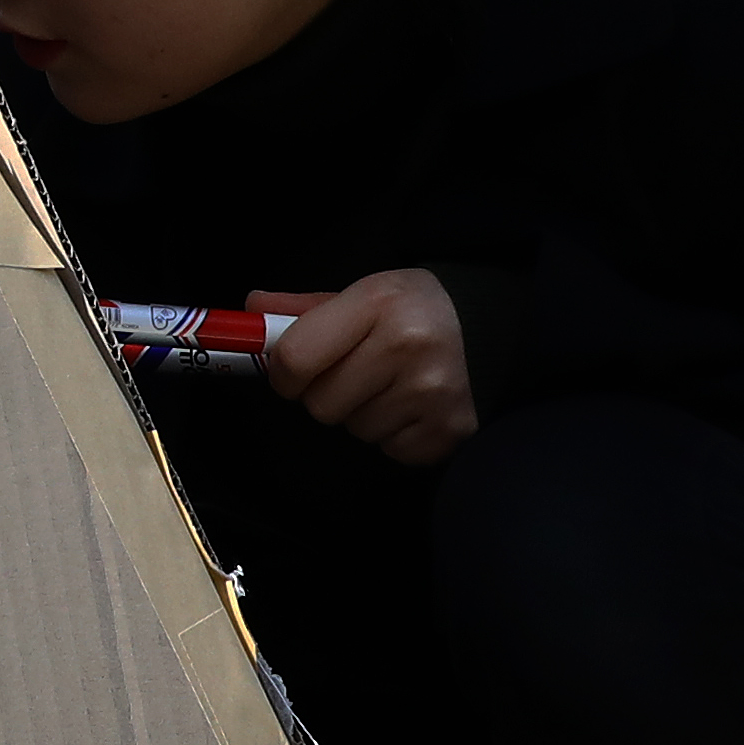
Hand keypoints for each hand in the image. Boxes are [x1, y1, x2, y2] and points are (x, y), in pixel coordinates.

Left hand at [261, 266, 478, 467]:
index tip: (294, 372)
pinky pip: (390, 450)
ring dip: (362, 414)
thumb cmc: (412, 311)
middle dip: (327, 393)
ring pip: (355, 430)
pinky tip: (413, 406)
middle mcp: (408, 347)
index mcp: (378, 304)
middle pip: (320, 404)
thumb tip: (249, 314)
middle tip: (357, 372)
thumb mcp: (361, 294)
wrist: (494, 329)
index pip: (294, 359)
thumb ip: (302, 308)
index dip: (284, 373)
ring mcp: (433, 392)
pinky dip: (394, 435)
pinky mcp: (450, 430)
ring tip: (392, 385)